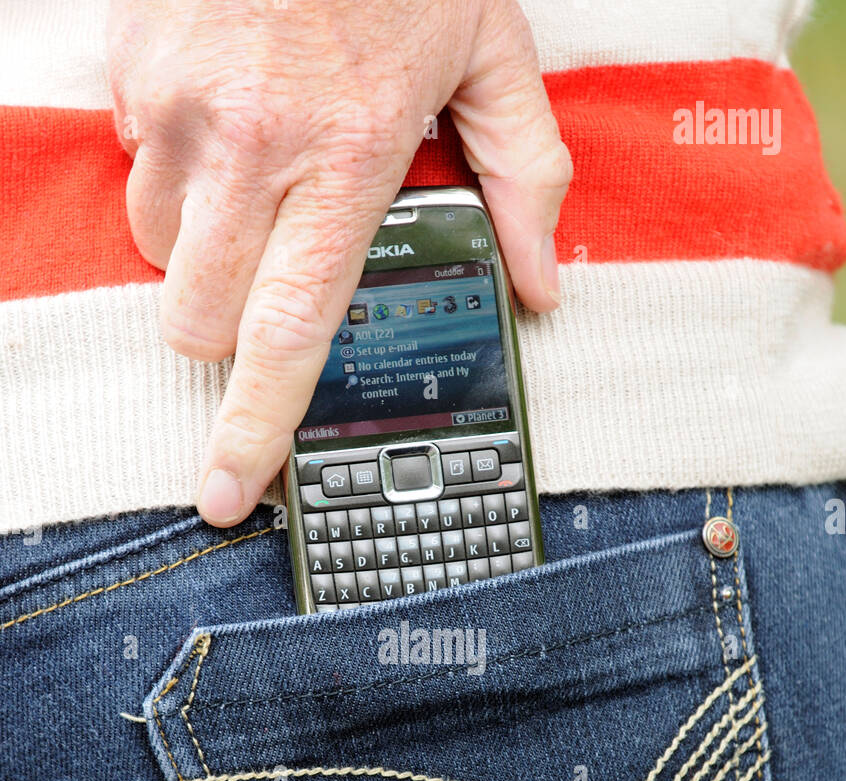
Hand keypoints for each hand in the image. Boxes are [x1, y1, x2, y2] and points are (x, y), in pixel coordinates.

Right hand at [107, 0, 571, 525]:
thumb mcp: (492, 51)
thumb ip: (525, 175)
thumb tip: (539, 283)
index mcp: (346, 160)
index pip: (287, 335)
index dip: (255, 430)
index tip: (230, 491)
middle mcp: (250, 144)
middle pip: (199, 321)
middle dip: (225, 334)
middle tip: (269, 282)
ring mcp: (178, 105)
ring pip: (158, 252)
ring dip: (198, 247)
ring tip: (256, 173)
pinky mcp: (133, 66)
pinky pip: (135, 161)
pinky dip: (173, 161)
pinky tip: (226, 107)